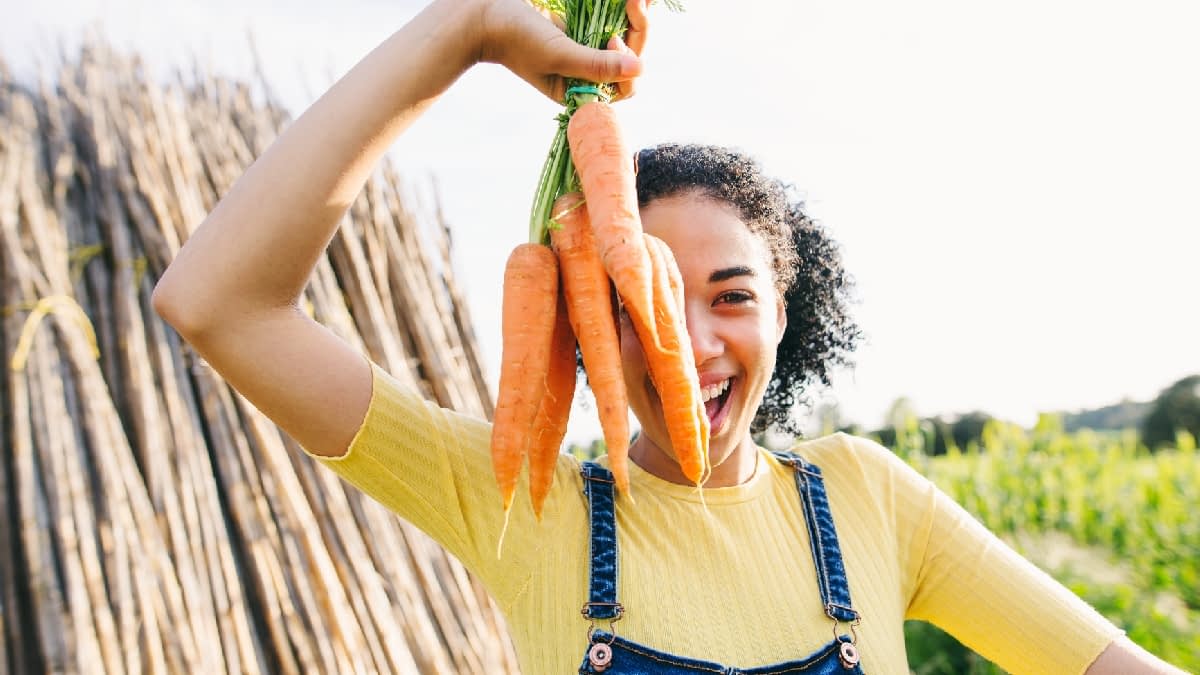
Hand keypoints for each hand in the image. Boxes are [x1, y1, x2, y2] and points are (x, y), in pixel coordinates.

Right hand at [474, 0, 648, 101]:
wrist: (483, 15)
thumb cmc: (516, 39)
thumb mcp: (559, 54)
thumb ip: (597, 64)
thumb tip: (639, 69)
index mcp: (580, 91)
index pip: (623, 84)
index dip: (628, 61)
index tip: (613, 36)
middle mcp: (585, 73)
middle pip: (628, 57)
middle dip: (638, 28)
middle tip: (636, 1)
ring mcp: (583, 50)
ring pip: (621, 36)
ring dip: (634, 16)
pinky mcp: (579, 29)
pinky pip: (606, 21)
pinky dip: (618, 9)